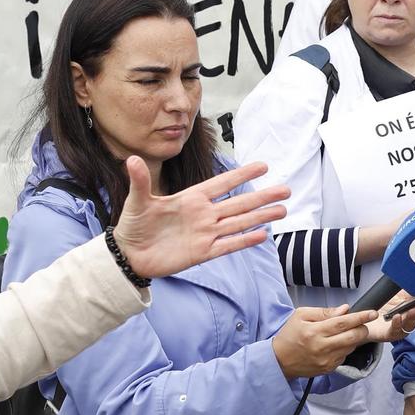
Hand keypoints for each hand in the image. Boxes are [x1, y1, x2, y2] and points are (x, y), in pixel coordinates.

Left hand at [113, 156, 288, 276]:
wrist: (129, 255)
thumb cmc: (133, 225)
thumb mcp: (137, 201)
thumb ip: (140, 181)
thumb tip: (132, 159)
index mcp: (191, 199)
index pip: (222, 184)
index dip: (242, 175)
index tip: (262, 166)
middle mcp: (203, 215)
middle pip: (239, 203)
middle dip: (262, 196)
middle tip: (285, 189)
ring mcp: (205, 234)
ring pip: (239, 223)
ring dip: (261, 216)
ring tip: (282, 210)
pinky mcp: (203, 252)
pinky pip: (228, 245)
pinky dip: (244, 240)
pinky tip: (262, 234)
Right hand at [272, 305, 370, 378]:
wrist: (279, 360)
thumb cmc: (289, 335)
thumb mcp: (301, 315)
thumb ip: (324, 312)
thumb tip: (345, 309)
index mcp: (314, 332)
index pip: (343, 323)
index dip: (360, 317)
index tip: (373, 313)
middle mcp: (322, 347)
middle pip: (353, 337)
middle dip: (363, 328)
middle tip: (363, 322)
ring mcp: (326, 360)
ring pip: (351, 347)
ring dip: (354, 338)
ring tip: (345, 332)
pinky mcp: (328, 368)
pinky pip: (345, 356)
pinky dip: (346, 348)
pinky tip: (336, 344)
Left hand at [363, 289, 414, 343]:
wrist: (366, 320)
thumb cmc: (384, 306)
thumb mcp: (397, 294)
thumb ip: (408, 287)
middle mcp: (411, 320)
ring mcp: (402, 328)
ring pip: (411, 324)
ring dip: (414, 316)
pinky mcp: (389, 334)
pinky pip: (395, 330)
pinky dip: (398, 324)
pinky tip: (398, 316)